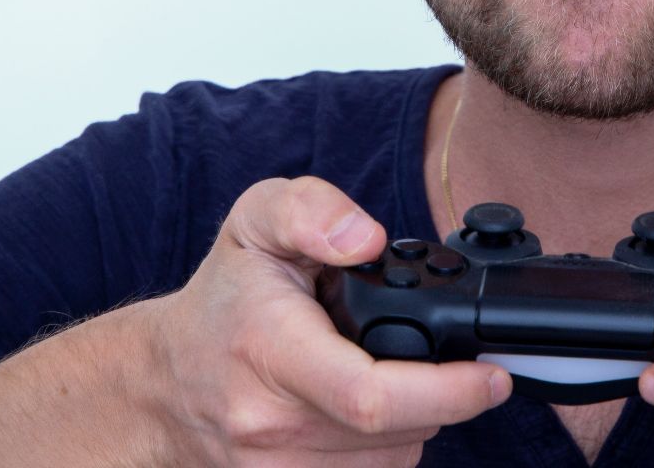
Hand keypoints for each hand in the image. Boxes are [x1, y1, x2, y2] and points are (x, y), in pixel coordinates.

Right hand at [143, 176, 509, 466]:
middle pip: (398, 430)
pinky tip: (365, 409)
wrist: (161, 384)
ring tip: (382, 371)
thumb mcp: (256, 222)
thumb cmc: (222, 302)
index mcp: (269, 350)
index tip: (493, 377)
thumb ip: (312, 209)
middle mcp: (270, 425)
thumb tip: (366, 237)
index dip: (448, 392)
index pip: (371, 396)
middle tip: (437, 355)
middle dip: (439, 393)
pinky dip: (386, 446)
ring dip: (413, 420)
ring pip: (393, 458)